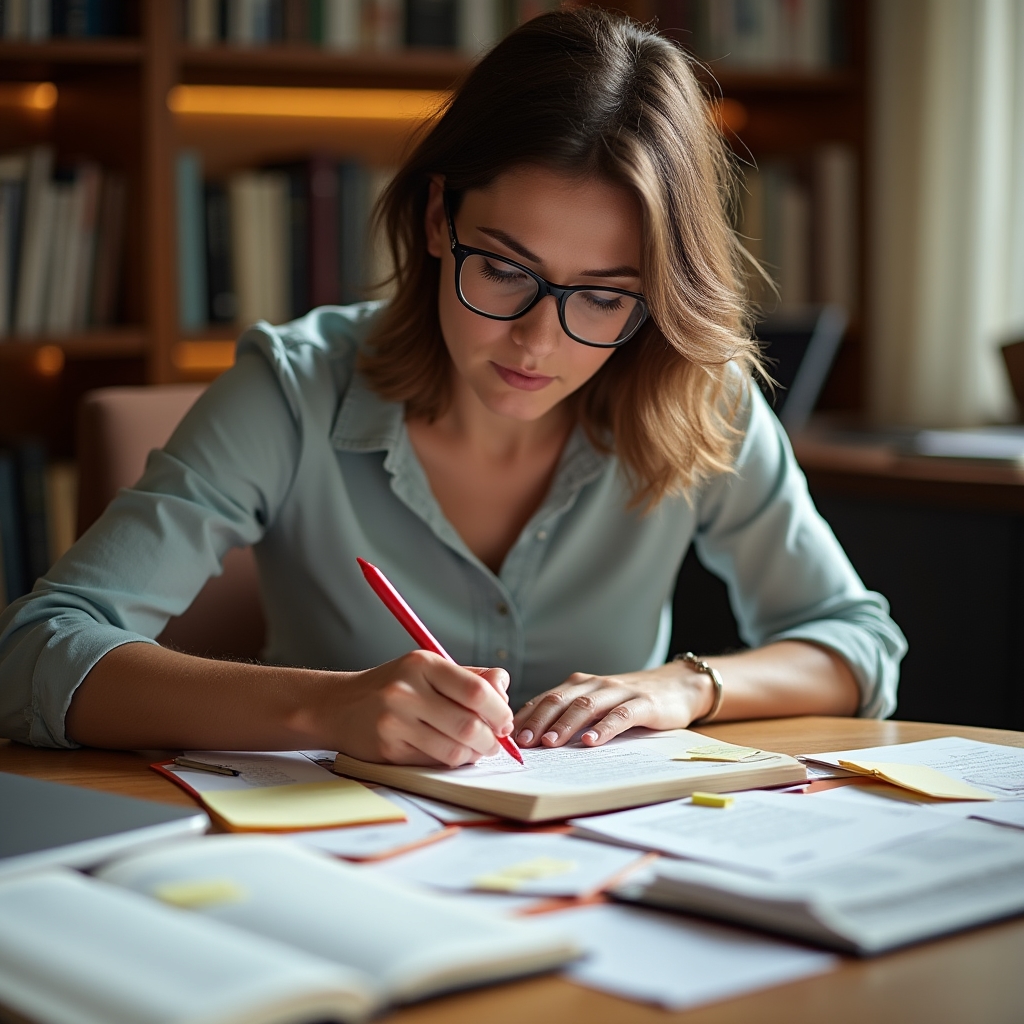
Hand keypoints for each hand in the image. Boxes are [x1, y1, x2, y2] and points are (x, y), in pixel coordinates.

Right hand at [328, 651, 513, 766]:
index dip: (499, 710)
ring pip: (454, 750)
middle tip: (495, 742)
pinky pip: (433, 762)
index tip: (505, 721)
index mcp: (422, 664)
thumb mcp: (427, 669)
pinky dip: (451, 762)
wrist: (339, 706)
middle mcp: (406, 691)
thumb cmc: (393, 686)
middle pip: (468, 724)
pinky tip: (451, 753)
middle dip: (491, 740)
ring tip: (475, 750)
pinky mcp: (387, 750)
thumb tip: (503, 687)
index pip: (475, 691)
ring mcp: (394, 722)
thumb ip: (468, 677)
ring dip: (473, 755)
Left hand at [512, 662, 713, 747]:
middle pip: (559, 700)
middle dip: (538, 721)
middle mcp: (594, 684)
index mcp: (578, 685)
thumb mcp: (596, 704)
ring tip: (550, 743)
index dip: (524, 716)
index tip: (505, 736)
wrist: (676, 686)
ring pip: (586, 706)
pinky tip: (591, 741)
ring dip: (565, 724)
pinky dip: (604, 727)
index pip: (544, 699)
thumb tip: (530, 737)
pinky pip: (620, 714)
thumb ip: (569, 714)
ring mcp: (618, 691)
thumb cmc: (628, 700)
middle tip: (521, 742)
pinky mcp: (643, 702)